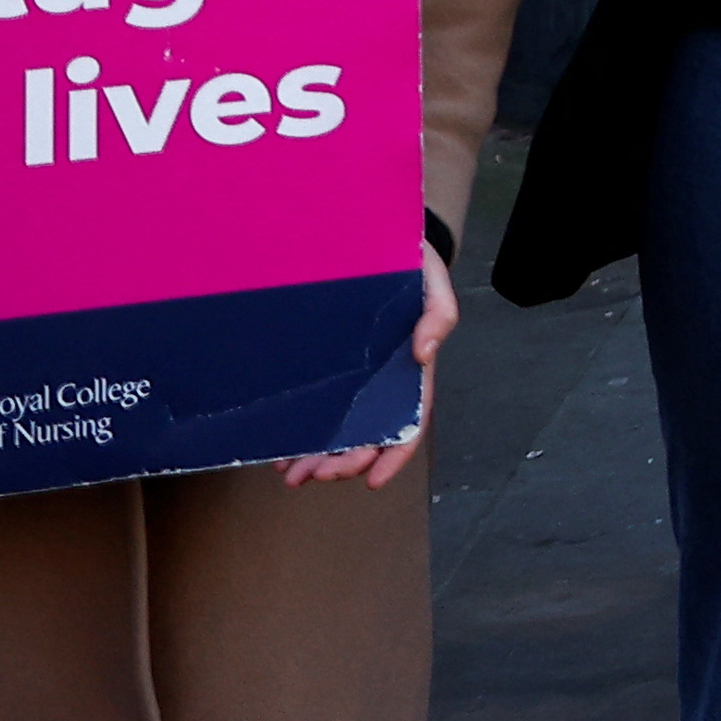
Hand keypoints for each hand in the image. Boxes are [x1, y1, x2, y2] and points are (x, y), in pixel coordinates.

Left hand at [277, 245, 453, 487]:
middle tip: (313, 476)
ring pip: (339, 432)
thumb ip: (438, 316)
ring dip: (318, 459)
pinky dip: (301, 436)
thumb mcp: (433, 282)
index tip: (372, 481)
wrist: (380, 240)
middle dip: (343, 463)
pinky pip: (316, 410)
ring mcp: (354, 378)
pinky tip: (283, 453)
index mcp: (410, 371)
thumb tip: (422, 355)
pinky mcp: (328, 368)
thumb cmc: (412, 263)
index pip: (408, 423)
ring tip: (291, 475)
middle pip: (367, 437)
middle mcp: (381, 382)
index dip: (393, 455)